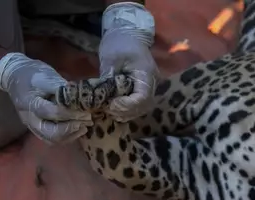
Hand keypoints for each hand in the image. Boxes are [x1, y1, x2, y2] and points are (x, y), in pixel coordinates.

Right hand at [0, 53, 91, 143]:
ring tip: (84, 126)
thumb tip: (80, 97)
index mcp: (30, 103)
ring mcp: (32, 126)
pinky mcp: (37, 129)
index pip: (52, 113)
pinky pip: (51, 139)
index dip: (71, 113)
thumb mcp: (46, 76)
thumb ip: (62, 89)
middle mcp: (29, 118)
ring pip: (52, 139)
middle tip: (86, 120)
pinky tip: (78, 130)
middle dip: (71, 128)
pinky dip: (66, 137)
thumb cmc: (32, 74)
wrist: (15, 77)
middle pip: (51, 133)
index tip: (86, 111)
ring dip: (71, 135)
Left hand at [99, 2, 158, 121]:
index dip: (127, 105)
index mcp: (146, 74)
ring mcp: (150, 86)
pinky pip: (139, 104)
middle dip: (126, 111)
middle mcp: (152, 82)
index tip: (110, 104)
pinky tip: (115, 108)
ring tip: (110, 110)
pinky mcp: (144, 87)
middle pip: (144, 106)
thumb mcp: (111, 58)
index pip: (142, 98)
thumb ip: (108, 77)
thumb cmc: (120, 42)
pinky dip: (128, 109)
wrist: (128, 33)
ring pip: (142, 107)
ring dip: (127, 112)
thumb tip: (102, 96)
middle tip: (108, 109)